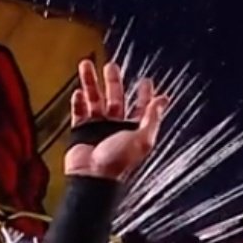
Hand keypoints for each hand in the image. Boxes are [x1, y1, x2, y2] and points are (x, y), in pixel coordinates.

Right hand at [64, 60, 168, 179]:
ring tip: (85, 66)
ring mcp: (98, 128)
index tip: (145, 80)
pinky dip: (78, 102)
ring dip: (90, 83)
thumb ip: (152, 117)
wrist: (92, 177)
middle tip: (111, 66)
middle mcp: (116, 127)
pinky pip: (79, 113)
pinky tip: (78, 91)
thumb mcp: (142, 138)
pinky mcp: (81, 132)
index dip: (144, 94)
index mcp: (134, 129)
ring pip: (94, 100)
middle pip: (115, 98)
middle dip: (113, 82)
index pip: (141, 107)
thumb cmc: (119, 161)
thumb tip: (164, 99)